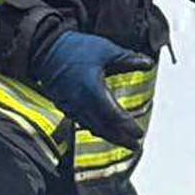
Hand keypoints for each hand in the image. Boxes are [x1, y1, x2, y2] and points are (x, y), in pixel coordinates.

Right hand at [29, 31, 153, 148]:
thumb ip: (129, 59)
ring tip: (123, 142)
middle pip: (103, 127)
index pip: (113, 115)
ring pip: (92, 127)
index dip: (127, 126)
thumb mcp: (107, 50)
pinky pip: (82, 122)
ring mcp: (71, 106)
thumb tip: (149, 64)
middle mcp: (80, 102)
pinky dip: (95, 128)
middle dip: (120, 139)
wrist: (45, 49)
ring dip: (108, 136)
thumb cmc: (76, 48)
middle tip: (135, 146)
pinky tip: (103, 130)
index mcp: (92, 89)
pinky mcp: (64, 105)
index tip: (139, 133)